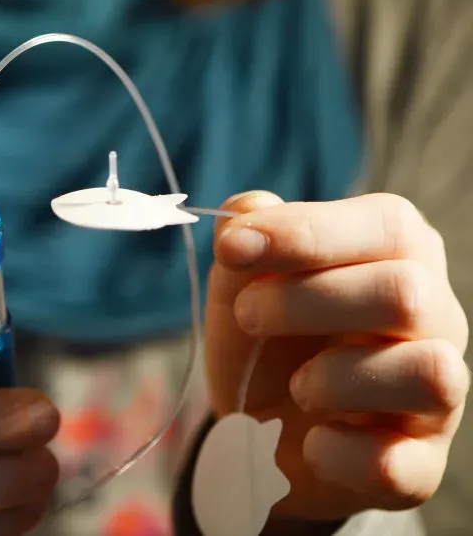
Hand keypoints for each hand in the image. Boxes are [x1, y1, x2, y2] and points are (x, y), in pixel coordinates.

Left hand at [205, 191, 468, 521]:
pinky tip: (311, 441)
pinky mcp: (419, 465)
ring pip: (428, 373)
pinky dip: (338, 452)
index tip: (233, 249)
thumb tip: (248, 208)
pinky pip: (398, 461)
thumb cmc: (264, 339)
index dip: (307, 232)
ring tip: (296, 386)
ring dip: (333, 379)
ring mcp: (438, 397)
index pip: (387, 224)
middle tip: (247, 315)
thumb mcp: (239, 284)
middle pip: (405, 292)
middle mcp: (436, 319)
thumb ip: (243, 239)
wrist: (257, 433)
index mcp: (398, 256)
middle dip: (305, 301)